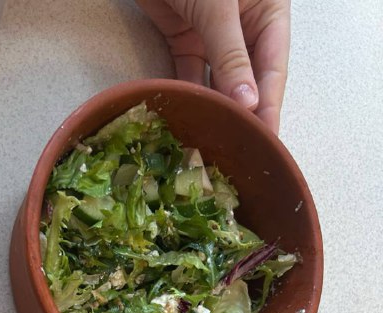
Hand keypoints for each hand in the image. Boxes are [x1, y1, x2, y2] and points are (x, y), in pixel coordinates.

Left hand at [137, 0, 289, 133]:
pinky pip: (189, 72)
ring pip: (217, 80)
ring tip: (215, 145)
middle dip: (244, 115)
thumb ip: (231, 56)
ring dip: (214, 109)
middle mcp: (244, 26)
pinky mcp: (183, 36)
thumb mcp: (219, 9)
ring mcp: (213, 33)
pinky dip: (188, 93)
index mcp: (268, 13)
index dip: (269, 107)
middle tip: (242, 154)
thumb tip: (247, 103)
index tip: (267, 141)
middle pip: (247, 80)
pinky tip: (190, 118)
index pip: (273, 71)